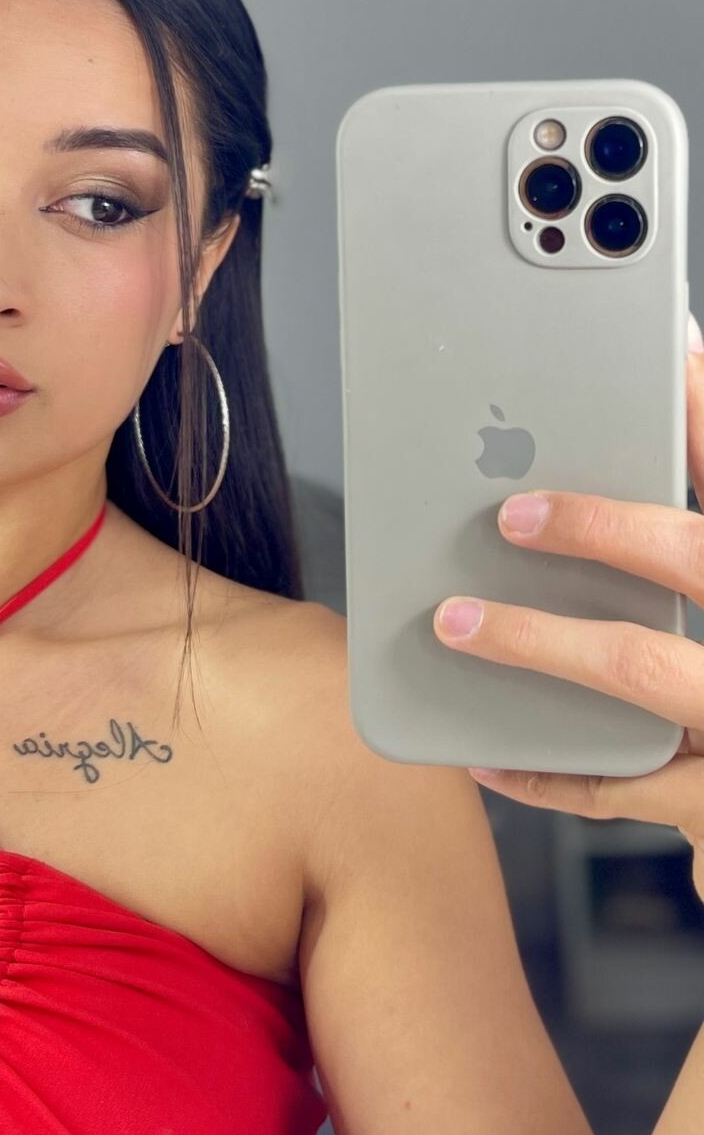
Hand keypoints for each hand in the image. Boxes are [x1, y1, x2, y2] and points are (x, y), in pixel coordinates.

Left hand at [431, 313, 703, 902]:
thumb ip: (686, 561)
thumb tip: (573, 499)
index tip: (669, 346)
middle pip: (696, 558)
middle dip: (602, 524)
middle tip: (513, 510)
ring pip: (642, 672)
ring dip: (536, 642)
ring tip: (455, 623)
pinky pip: (620, 788)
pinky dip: (544, 769)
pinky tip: (486, 751)